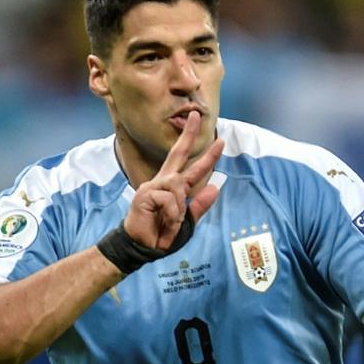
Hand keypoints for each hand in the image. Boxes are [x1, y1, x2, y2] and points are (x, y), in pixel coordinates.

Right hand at [124, 111, 223, 250]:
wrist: (143, 249)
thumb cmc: (161, 235)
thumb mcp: (187, 222)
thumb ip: (199, 205)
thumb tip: (216, 187)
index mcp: (173, 188)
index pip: (192, 168)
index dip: (207, 155)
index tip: (220, 141)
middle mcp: (163, 182)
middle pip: (178, 154)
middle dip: (188, 134)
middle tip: (196, 115)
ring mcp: (152, 186)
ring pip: (178, 185)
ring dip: (180, 208)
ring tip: (171, 223)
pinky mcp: (145, 194)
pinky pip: (170, 199)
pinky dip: (173, 214)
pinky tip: (164, 222)